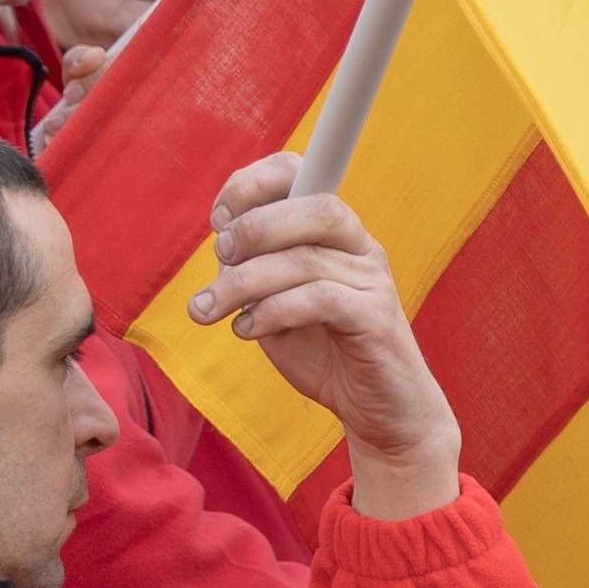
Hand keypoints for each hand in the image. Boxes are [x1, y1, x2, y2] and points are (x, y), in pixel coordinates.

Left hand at [195, 154, 462, 515]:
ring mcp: (374, 282)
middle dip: (253, 229)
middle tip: (219, 259)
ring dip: (242, 284)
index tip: (218, 216)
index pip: (304, 175)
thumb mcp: (275, 303)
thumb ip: (254, 271)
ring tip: (209, 310)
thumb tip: (223, 248)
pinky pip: (319, 299)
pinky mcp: (376, 320)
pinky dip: (272, 311)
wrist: (380, 412)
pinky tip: (247, 330)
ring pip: (305, 260)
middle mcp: (361, 248)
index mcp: (336, 235)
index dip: (255, 183)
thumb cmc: (324, 353)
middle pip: (313, 206)